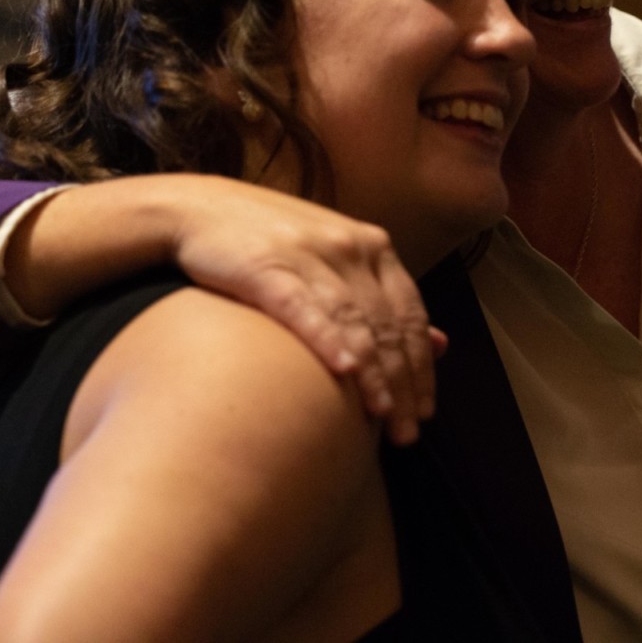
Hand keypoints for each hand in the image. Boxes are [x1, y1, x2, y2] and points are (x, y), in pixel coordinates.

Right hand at [165, 178, 442, 446]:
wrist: (199, 209)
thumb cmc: (272, 241)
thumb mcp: (337, 258)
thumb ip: (385, 298)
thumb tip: (442, 344)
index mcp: (373, 245)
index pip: (410, 314)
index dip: (421, 365)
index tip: (426, 411)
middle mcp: (348, 248)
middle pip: (386, 325)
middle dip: (402, 382)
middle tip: (408, 433)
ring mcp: (309, 255)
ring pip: (353, 320)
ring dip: (373, 372)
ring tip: (384, 415)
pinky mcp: (266, 267)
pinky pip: (303, 307)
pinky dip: (327, 338)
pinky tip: (344, 369)